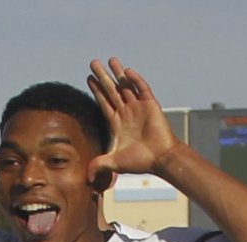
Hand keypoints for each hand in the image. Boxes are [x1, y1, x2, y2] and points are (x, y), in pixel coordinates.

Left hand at [85, 58, 178, 181]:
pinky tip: (126, 71)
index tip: (89, 78)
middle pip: (111, 90)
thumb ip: (99, 165)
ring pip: (125, 86)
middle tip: (93, 62)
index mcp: (117, 123)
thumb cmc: (140, 162)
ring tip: (110, 59)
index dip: (96, 90)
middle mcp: (127, 112)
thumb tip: (86, 178)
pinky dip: (135, 80)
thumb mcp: (114, 162)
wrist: (160, 159)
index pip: (104, 102)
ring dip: (117, 73)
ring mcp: (139, 108)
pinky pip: (142, 89)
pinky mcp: (151, 105)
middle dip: (102, 76)